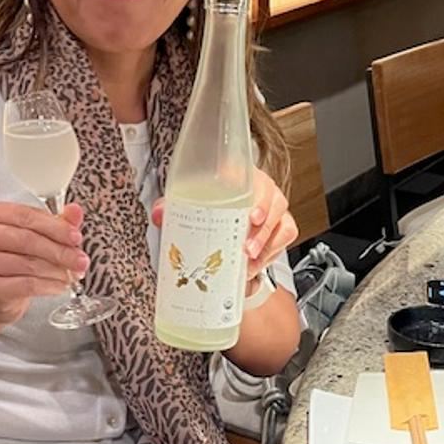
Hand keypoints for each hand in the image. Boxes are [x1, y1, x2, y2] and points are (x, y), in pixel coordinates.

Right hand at [0, 202, 87, 325]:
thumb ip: (57, 221)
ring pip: (28, 263)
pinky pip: (26, 285)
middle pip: (27, 240)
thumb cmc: (15, 256)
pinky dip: (49, 285)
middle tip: (80, 259)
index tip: (75, 237)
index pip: (26, 216)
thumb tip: (75, 211)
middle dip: (60, 251)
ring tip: (73, 274)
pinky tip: (60, 285)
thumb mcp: (36, 234)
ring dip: (57, 270)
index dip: (55, 227)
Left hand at [151, 168, 298, 280]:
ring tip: (248, 260)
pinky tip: (253, 267)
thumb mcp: (188, 206)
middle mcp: (261, 189)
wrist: (219, 225)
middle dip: (263, 227)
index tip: (251, 215)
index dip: (257, 195)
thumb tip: (159, 214)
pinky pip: (284, 239)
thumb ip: (171, 208)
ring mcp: (274, 209)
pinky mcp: (281, 227)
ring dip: (266, 244)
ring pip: (282, 223)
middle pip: (274, 200)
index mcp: (240, 176)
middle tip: (246, 246)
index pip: (254, 177)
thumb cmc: (208, 208)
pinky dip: (270, 255)